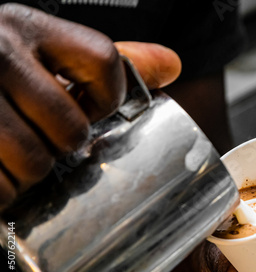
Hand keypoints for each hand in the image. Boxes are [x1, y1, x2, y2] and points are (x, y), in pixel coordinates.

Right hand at [0, 4, 179, 209]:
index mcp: (28, 28)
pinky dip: (1, 191)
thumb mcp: (43, 53)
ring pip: (35, 162)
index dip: (110, 97)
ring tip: (15, 158)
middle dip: (64, 146)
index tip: (94, 110)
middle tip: (43, 141)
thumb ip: (104, 61)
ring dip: (30, 174)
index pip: (104, 60)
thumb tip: (172, 65)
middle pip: (71, 126)